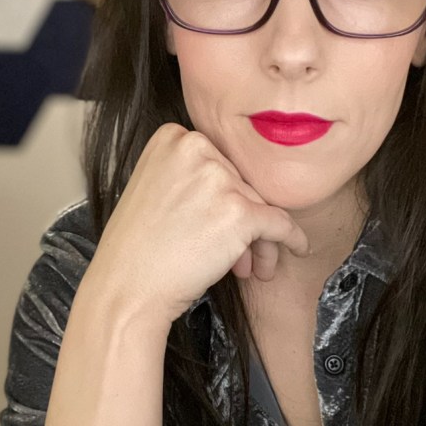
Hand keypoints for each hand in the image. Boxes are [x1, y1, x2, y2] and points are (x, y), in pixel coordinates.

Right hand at [84, 124, 309, 324]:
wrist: (127, 288)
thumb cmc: (137, 248)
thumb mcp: (154, 187)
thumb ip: (192, 175)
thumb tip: (243, 188)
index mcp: (172, 137)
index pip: (218, 162)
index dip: (224, 196)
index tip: (216, 222)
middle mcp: (196, 148)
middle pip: (240, 183)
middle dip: (242, 220)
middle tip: (236, 256)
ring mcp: (219, 180)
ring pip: (259, 205)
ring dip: (256, 239)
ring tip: (247, 268)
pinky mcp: (240, 212)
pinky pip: (280, 224)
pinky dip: (291, 239)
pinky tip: (298, 249)